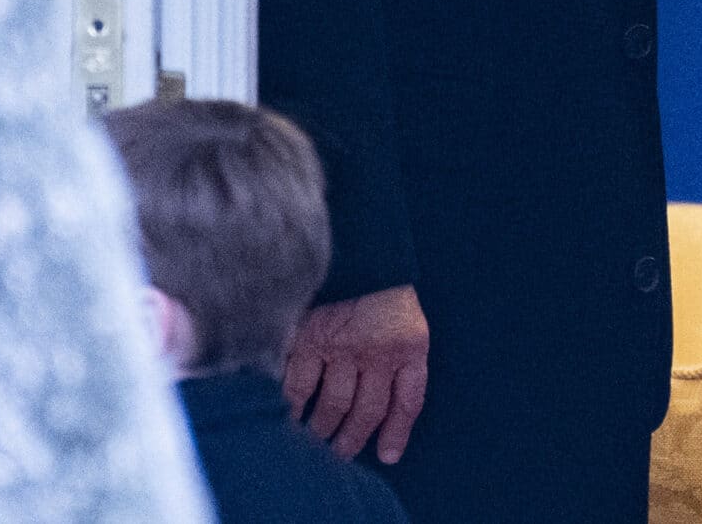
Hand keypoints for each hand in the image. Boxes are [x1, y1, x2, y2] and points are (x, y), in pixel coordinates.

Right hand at [283, 284, 429, 464]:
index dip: (397, 432)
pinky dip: (294, 408)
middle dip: (353, 438)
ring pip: (335, 405)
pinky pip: (300, 387)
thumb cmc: (381, 285)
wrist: (354, 244)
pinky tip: (290, 419)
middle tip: (340, 452)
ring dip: (324, 429)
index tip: (388, 456)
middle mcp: (379, 350)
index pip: (408, 400)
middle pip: (367, 411)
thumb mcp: (406, 317)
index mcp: (410, 344)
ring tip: (317, 440)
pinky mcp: (309, 339)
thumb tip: (387, 408)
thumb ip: (401, 356)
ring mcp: (342, 347)